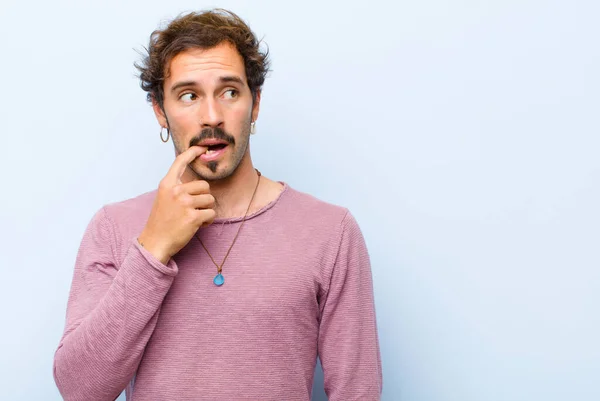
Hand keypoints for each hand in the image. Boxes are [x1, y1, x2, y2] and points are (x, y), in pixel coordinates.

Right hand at [138, 146, 215, 263]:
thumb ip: (177, 188)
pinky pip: (211, 214)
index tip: (201, 147)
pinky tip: (197, 225)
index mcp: (167, 184)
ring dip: (206, 210)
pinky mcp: (193, 217)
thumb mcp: (164, 198)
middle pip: (204, 185)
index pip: (180, 162)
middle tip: (193, 209)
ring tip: (194, 217)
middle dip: (204, 198)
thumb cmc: (161, 221)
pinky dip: (208, 221)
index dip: (192, 153)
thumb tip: (198, 184)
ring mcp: (184, 204)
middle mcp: (176, 191)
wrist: (155, 242)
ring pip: (210, 200)